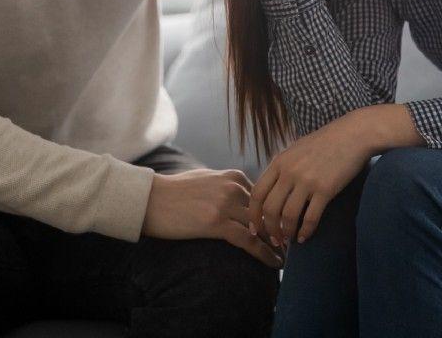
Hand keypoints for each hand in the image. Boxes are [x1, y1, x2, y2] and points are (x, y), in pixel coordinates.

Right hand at [142, 168, 283, 268]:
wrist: (150, 199)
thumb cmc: (174, 192)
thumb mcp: (206, 179)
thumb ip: (226, 186)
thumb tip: (241, 197)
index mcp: (233, 176)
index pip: (265, 198)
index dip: (276, 215)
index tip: (286, 227)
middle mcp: (233, 187)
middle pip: (267, 212)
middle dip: (281, 229)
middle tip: (291, 244)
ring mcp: (225, 204)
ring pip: (262, 227)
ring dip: (277, 243)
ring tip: (285, 257)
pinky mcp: (216, 223)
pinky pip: (249, 241)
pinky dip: (265, 254)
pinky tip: (274, 263)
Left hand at [247, 112, 373, 246]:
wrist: (353, 134)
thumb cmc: (325, 141)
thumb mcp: (296, 149)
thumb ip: (282, 167)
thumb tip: (272, 188)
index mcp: (279, 162)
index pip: (257, 193)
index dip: (253, 214)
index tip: (254, 228)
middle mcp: (289, 172)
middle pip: (270, 208)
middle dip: (269, 229)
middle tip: (273, 240)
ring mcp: (307, 181)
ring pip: (288, 216)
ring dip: (286, 232)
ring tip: (289, 239)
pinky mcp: (325, 189)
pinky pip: (310, 217)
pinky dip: (306, 231)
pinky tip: (305, 237)